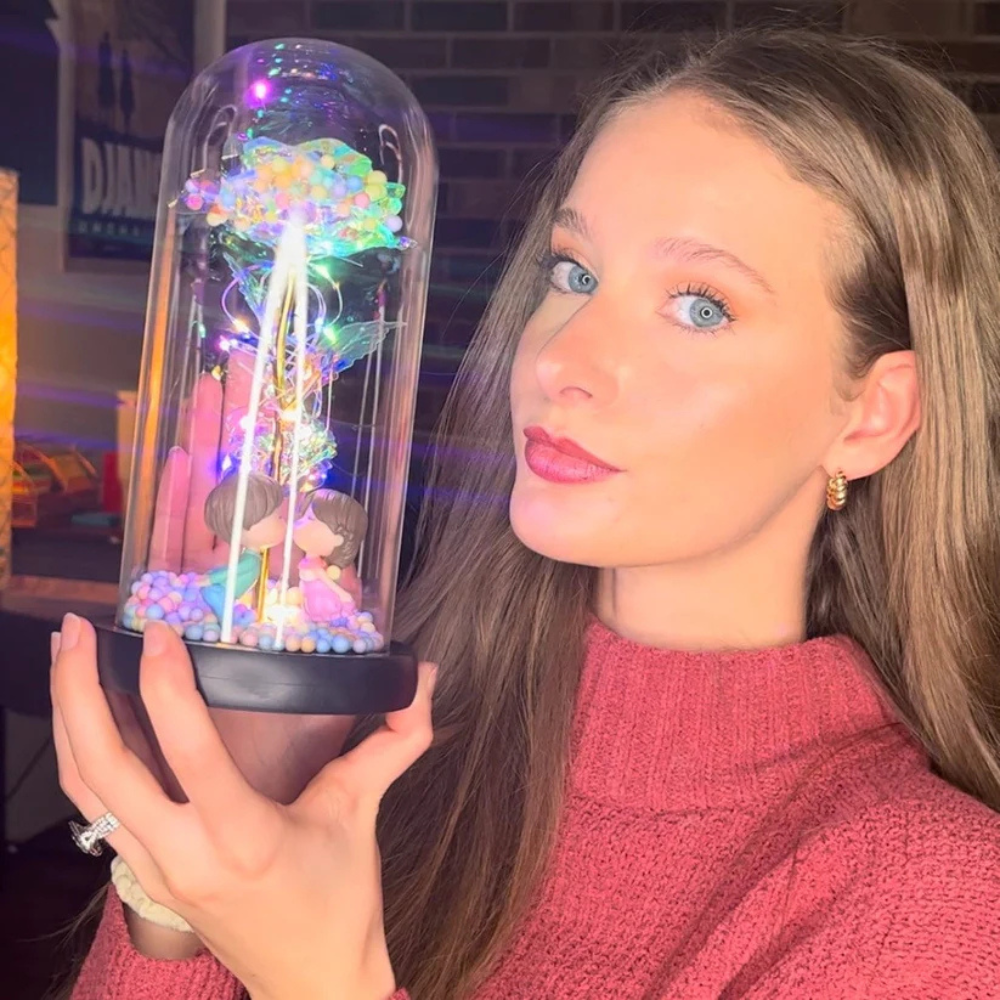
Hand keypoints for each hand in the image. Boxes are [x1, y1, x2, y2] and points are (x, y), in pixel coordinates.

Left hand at [51, 614, 435, 999]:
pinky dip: (82, 754)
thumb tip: (422, 677)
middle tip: (77, 629)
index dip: (167, 687)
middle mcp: (184, 855)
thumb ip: (395, 740)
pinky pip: (95, 808)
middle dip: (76, 693)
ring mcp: (155, 869)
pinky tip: (89, 714)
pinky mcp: (145, 873)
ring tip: (67, 656)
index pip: (190, 755)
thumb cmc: (338, 902)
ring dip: (66, 719)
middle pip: (102, 770)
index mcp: (244, 838)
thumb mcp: (363, 814)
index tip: (160, 632)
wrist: (311, 982)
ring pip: (83, 789)